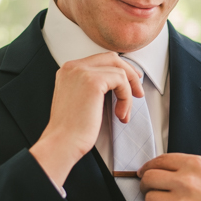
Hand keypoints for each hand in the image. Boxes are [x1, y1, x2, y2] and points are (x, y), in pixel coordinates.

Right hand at [30, 52, 143, 186]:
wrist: (62, 142)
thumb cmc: (71, 129)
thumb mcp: (79, 99)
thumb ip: (91, 85)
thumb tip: (117, 80)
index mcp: (68, 70)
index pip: (100, 60)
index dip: (119, 70)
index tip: (130, 83)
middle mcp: (73, 67)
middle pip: (111, 58)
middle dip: (129, 73)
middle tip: (138, 91)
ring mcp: (82, 72)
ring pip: (119, 71)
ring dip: (127, 93)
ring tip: (123, 113)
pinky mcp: (93, 81)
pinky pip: (122, 81)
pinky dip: (126, 98)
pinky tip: (120, 115)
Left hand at [138, 153, 200, 200]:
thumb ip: (189, 169)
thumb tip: (163, 172)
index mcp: (195, 164)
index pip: (159, 161)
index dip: (148, 168)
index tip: (145, 173)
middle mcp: (187, 180)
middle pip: (149, 178)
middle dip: (146, 185)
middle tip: (151, 191)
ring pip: (149, 198)